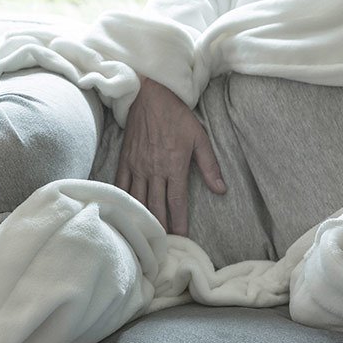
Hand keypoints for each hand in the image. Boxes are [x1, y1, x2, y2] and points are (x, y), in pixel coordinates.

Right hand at [116, 75, 225, 235]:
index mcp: (174, 166)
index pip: (177, 203)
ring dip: (143, 219)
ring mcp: (137, 166)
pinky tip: (125, 215)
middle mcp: (154, 170)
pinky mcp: (125, 161)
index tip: (182, 240)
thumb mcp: (199, 137)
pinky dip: (123, 202)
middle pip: (156, 207)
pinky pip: (121, 186)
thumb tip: (221, 190)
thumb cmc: (177, 116)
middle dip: (160, 228)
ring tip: (146, 237)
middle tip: (163, 246)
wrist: (149, 95)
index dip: (179, 224)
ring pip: (138, 200)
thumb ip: (210, 165)